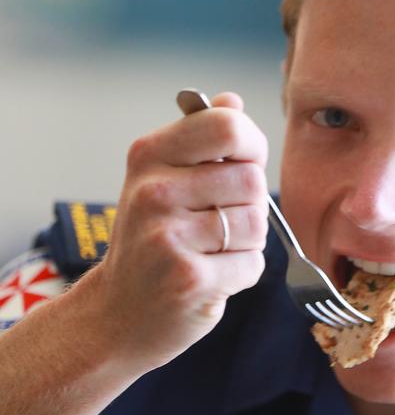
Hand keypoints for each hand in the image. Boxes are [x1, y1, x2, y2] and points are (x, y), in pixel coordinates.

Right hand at [89, 91, 267, 371]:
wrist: (118, 314)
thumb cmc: (150, 242)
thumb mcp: (162, 180)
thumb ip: (201, 140)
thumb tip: (232, 100)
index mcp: (149, 156)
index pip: (228, 127)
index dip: (251, 147)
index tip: (242, 164)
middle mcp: (154, 191)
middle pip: (252, 178)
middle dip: (250, 203)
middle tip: (219, 223)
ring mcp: (169, 237)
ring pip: (257, 223)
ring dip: (247, 242)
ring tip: (212, 251)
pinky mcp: (189, 279)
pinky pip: (252, 264)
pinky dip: (242, 274)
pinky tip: (211, 277)